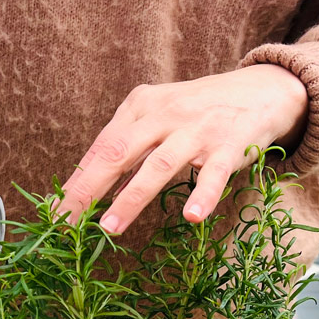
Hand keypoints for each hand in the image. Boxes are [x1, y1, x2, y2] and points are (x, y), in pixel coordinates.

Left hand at [59, 65, 308, 233]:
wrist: (261, 90)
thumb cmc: (200, 111)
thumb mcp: (160, 116)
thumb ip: (130, 146)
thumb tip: (91, 185)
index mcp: (142, 105)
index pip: (102, 146)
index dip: (77, 180)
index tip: (56, 213)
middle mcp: (165, 114)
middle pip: (118, 152)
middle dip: (87, 189)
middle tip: (65, 222)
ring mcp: (197, 130)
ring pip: (158, 166)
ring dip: (131, 199)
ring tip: (109, 228)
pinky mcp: (230, 145)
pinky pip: (214, 174)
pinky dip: (203, 195)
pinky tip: (192, 217)